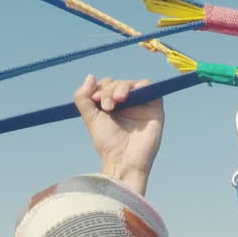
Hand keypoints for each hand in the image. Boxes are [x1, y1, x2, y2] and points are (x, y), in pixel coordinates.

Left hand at [74, 75, 163, 194]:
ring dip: (121, 87)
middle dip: (109, 89)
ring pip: (131, 83)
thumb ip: (83, 98)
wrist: (123, 160)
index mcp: (110, 106)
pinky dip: (140, 85)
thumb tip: (90, 76)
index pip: (105, 86)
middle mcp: (125, 104)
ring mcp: (140, 104)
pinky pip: (149, 86)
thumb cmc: (107, 143)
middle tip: (106, 105)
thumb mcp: (90, 118)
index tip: (95, 99)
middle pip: (117, 83)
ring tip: (117, 100)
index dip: (99, 88)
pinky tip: (131, 95)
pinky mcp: (153, 107)